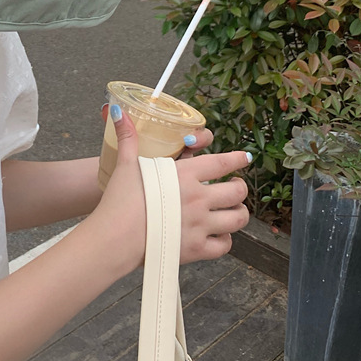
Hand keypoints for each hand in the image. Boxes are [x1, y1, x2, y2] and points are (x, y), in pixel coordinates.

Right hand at [92, 108, 249, 273]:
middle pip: (236, 191)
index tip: (245, 157)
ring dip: (239, 213)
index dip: (237, 159)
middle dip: (240, 188)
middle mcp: (198, 199)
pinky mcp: (197, 249)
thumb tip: (118, 110)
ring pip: (237, 218)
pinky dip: (225, 240)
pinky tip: (219, 235)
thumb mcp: (126, 164)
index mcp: (185, 175)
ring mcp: (200, 225)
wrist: (115, 238)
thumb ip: (128, 137)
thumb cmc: (120, 200)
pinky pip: (224, 246)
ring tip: (234, 210)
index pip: (221, 163)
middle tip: (236, 186)